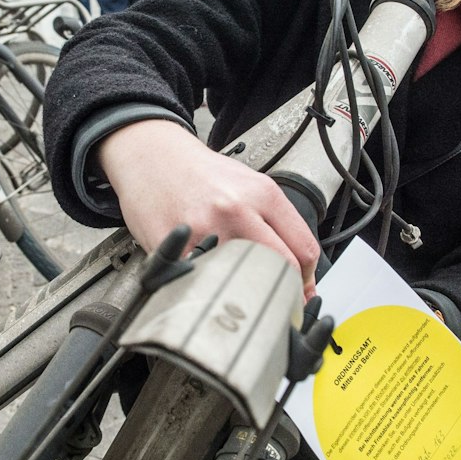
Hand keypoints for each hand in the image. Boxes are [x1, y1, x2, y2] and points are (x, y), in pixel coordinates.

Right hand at [98, 120, 319, 296]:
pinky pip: (199, 282)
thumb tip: (298, 267)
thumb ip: (276, 222)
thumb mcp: (249, 183)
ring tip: (234, 288)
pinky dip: (204, 288)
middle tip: (277, 303)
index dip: (308, 279)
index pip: (303, 248)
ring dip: (241, 293)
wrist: (152, 156)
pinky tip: (201, 279)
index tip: (302, 292)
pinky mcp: (174, 247)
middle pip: (280, 269)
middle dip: (283, 292)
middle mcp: (237, 211)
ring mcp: (204, 230)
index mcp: (262, 194)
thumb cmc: (200, 173)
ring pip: (241, 283)